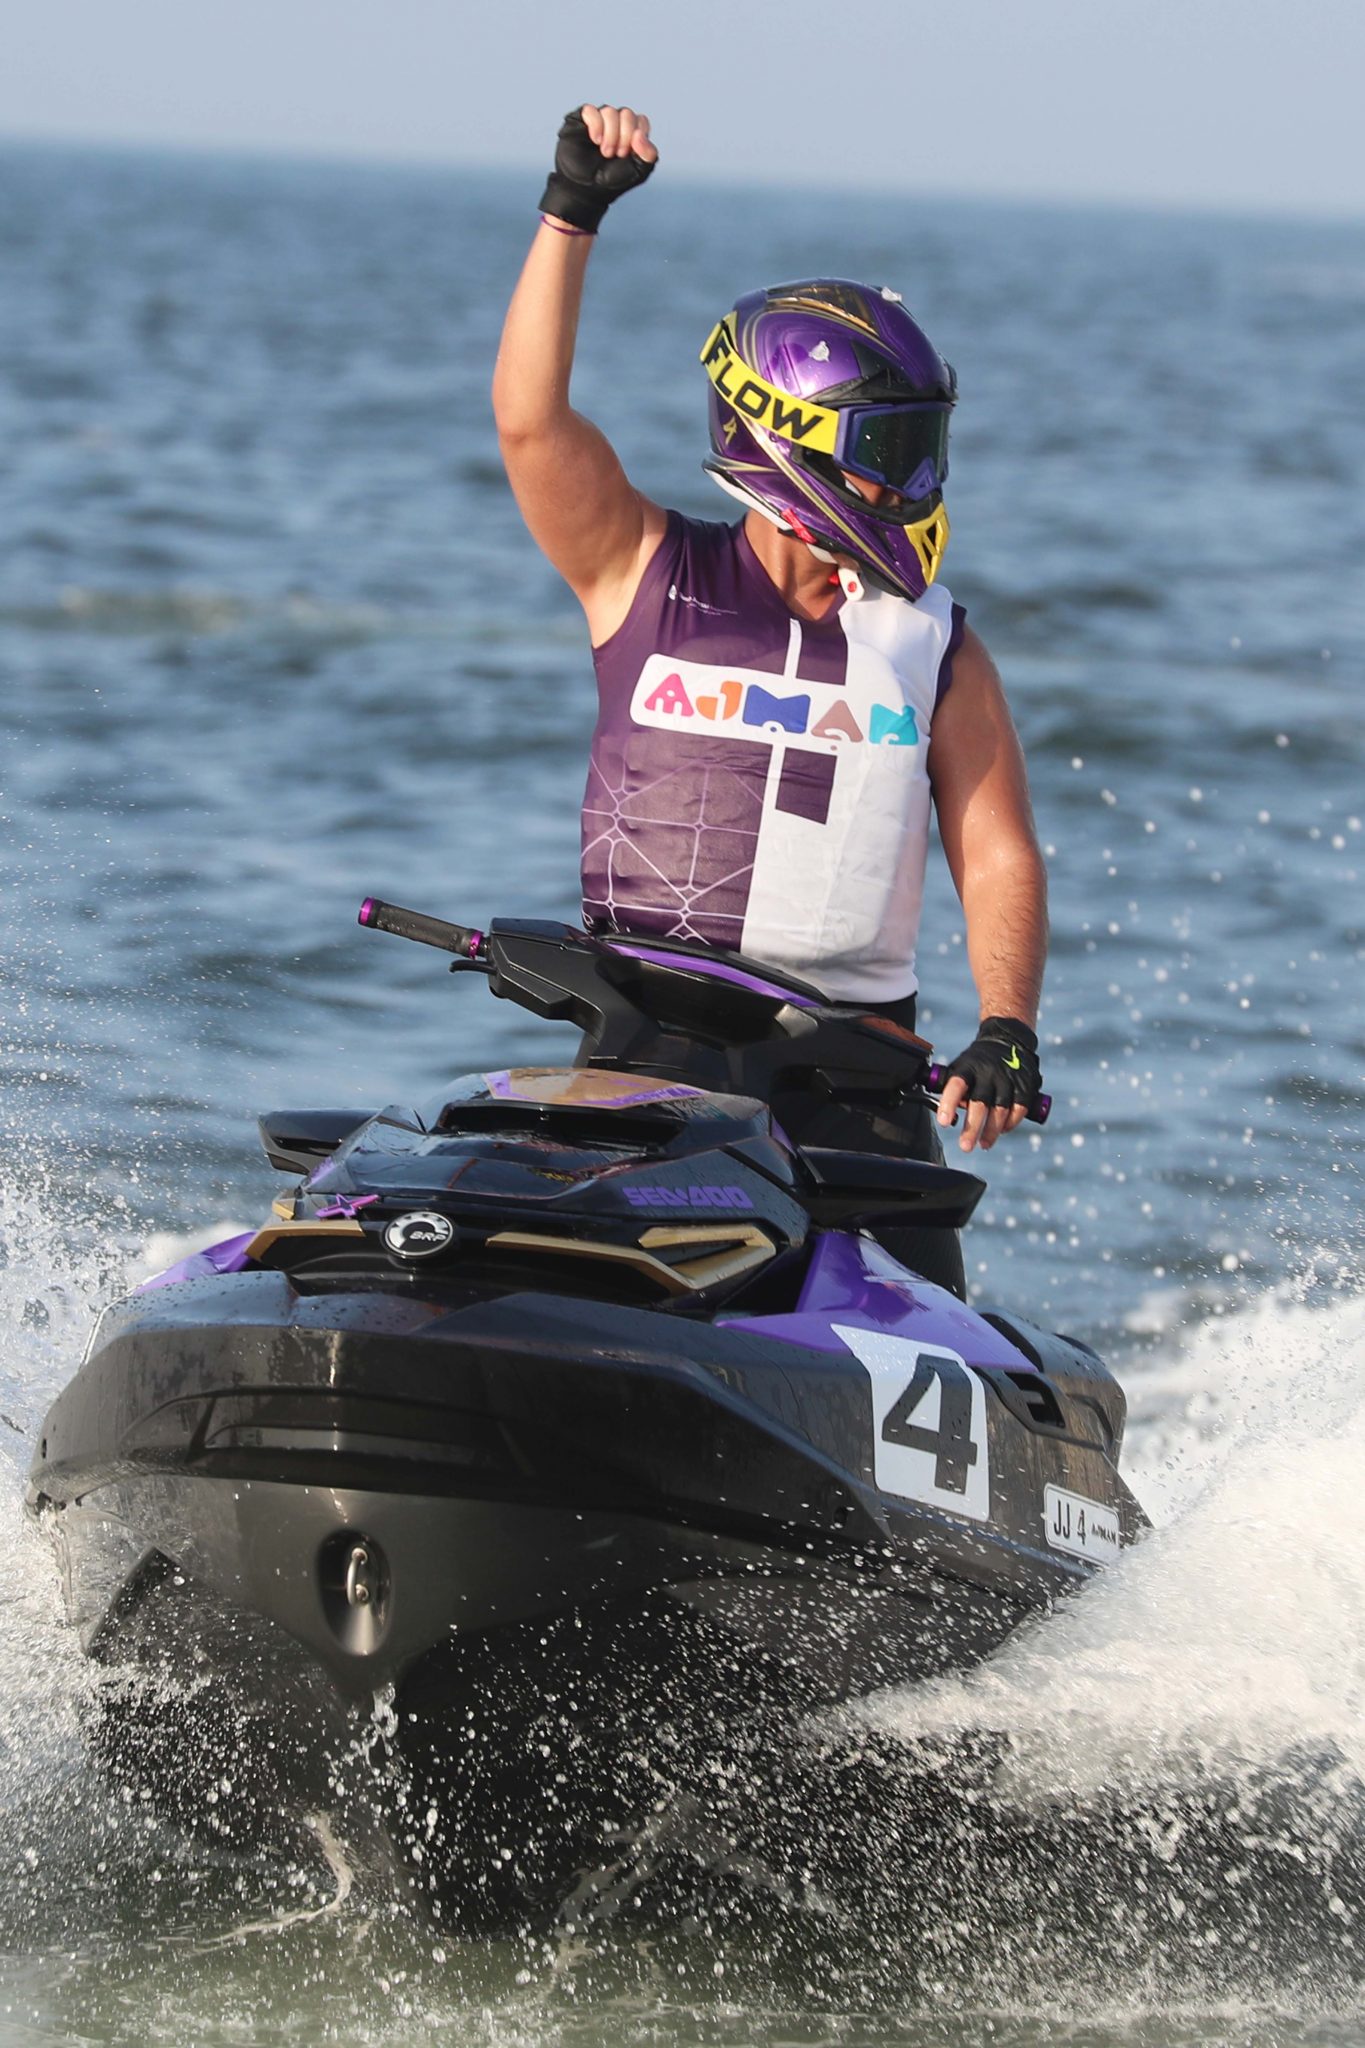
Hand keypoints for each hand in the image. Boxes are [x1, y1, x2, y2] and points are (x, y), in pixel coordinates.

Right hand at [539, 105, 657, 232]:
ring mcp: (600, 119)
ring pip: (610, 111)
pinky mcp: (582, 119)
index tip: (628, 155)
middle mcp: (617, 123)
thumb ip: (649, 155)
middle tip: (616, 155)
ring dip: (610, 134)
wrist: (585, 189)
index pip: (641, 122)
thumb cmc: (611, 181)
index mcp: (632, 133)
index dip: (637, 137)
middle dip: (624, 136)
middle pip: (627, 114)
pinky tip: (595, 140)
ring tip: (604, 152)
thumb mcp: (638, 172)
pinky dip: (596, 125)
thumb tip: (640, 135)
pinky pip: (591, 110)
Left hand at [935, 1017, 1041, 1153]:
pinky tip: (1003, 1131)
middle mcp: (988, 1072)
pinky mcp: (1025, 1084)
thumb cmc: (977, 1062)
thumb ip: (951, 1089)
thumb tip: (946, 1117)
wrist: (1007, 1038)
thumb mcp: (960, 1066)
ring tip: (984, 1144)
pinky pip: (1019, 1108)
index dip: (949, 1104)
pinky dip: (1011, 1122)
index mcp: (967, 1067)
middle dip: (972, 1128)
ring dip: (992, 1131)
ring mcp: (1008, 1078)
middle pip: (980, 1103)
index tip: (944, 1123)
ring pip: (1000, 1109)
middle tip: (965, 1147)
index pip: (956, 1086)